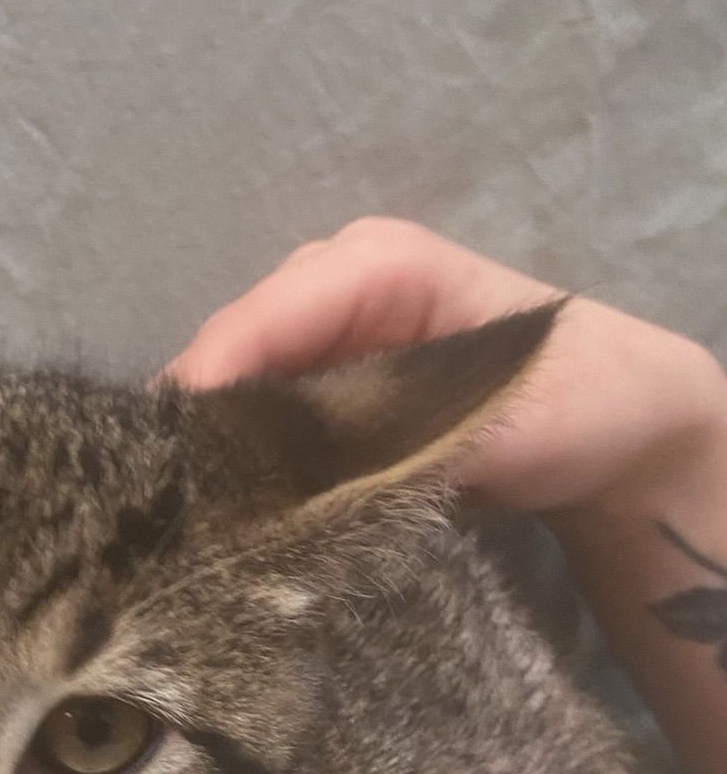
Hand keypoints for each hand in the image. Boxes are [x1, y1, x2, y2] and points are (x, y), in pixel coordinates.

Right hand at [167, 217, 724, 514]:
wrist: (610, 422)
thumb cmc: (568, 401)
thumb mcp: (487, 414)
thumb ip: (387, 437)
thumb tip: (288, 490)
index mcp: (380, 264)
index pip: (271, 310)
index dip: (217, 371)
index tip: (174, 444)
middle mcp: (333, 285)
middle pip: (235, 346)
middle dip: (197, 417)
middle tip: (164, 499)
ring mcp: (320, 335)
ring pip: (233, 384)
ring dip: (207, 445)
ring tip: (180, 509)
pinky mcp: (315, 386)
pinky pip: (252, 414)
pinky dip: (231, 457)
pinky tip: (213, 503)